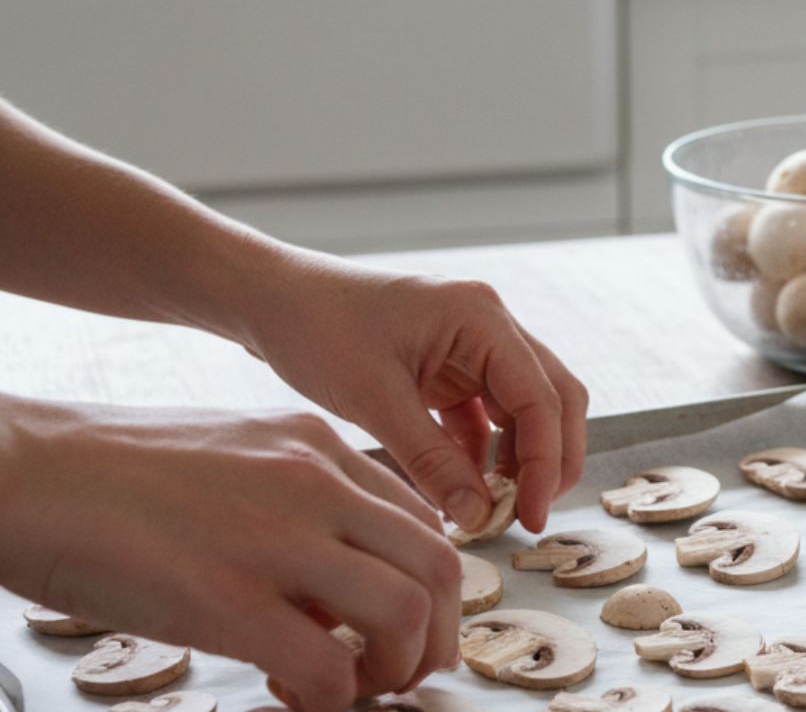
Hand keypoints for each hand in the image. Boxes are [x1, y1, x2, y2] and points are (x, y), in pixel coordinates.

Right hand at [0, 398, 461, 710]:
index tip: (404, 620)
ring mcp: (275, 539)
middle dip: (438, 632)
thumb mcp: (238, 456)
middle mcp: (315, 482)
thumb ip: (301, 501)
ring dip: (396, 667)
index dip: (428, 583)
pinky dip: (331, 697)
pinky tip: (296, 694)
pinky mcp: (227, 599)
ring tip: (355, 686)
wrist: (29, 472)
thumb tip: (335, 581)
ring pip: (405, 611)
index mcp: (317, 445)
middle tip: (404, 668)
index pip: (421, 518)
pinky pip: (328, 666)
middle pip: (438, 564)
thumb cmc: (116, 475)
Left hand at [238, 252, 587, 533]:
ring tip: (494, 509)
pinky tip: (463, 489)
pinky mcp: (451, 368)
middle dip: (549, 460)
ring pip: (525, 410)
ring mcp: (473, 347)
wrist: (271, 300)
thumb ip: (431, 460)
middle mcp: (490, 326)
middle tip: (531, 516)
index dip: (544, 463)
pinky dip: (483, 454)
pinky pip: (487, 417)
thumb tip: (478, 515)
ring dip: (519, 459)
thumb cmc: (316, 328)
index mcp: (481, 318)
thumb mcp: (373, 399)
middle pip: (553, 399)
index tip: (532, 517)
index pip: (541, 398)